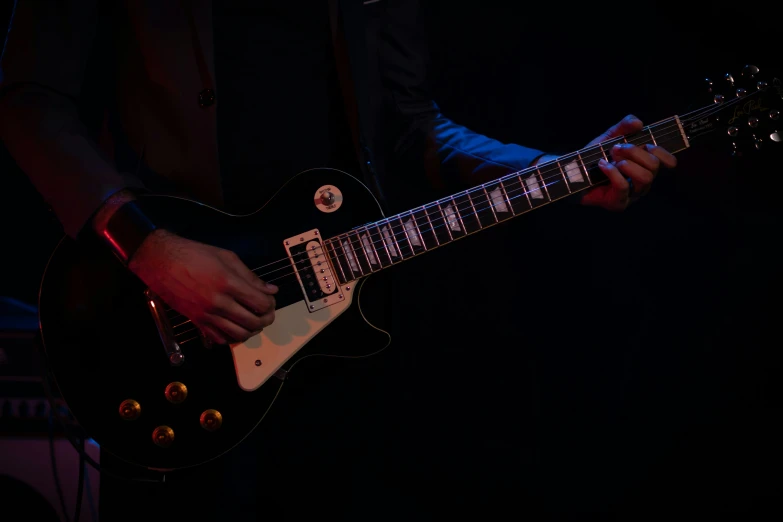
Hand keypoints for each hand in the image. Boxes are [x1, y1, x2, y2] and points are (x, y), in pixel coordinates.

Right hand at [128, 229, 277, 343]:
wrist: (161, 261)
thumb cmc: (194, 254)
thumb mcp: (227, 257)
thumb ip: (250, 277)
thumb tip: (271, 290)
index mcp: (229, 283)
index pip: (261, 304)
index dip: (271, 304)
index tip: (269, 299)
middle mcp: (219, 302)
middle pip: (253, 322)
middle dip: (265, 319)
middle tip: (265, 312)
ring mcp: (207, 315)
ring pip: (238, 335)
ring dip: (251, 330)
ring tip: (252, 320)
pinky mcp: (196, 321)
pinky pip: (219, 339)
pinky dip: (231, 337)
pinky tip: (234, 326)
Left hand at [580, 114, 676, 210]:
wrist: (572, 173)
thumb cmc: (594, 157)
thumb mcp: (610, 137)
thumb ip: (624, 126)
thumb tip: (638, 123)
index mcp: (645, 166)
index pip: (669, 162)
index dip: (662, 151)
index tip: (646, 144)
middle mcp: (642, 182)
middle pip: (654, 166)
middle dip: (635, 152)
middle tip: (617, 148)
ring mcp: (631, 195)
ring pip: (645, 178)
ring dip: (627, 163)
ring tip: (611, 158)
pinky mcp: (618, 203)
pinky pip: (623, 186)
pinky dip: (612, 172)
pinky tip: (602, 165)